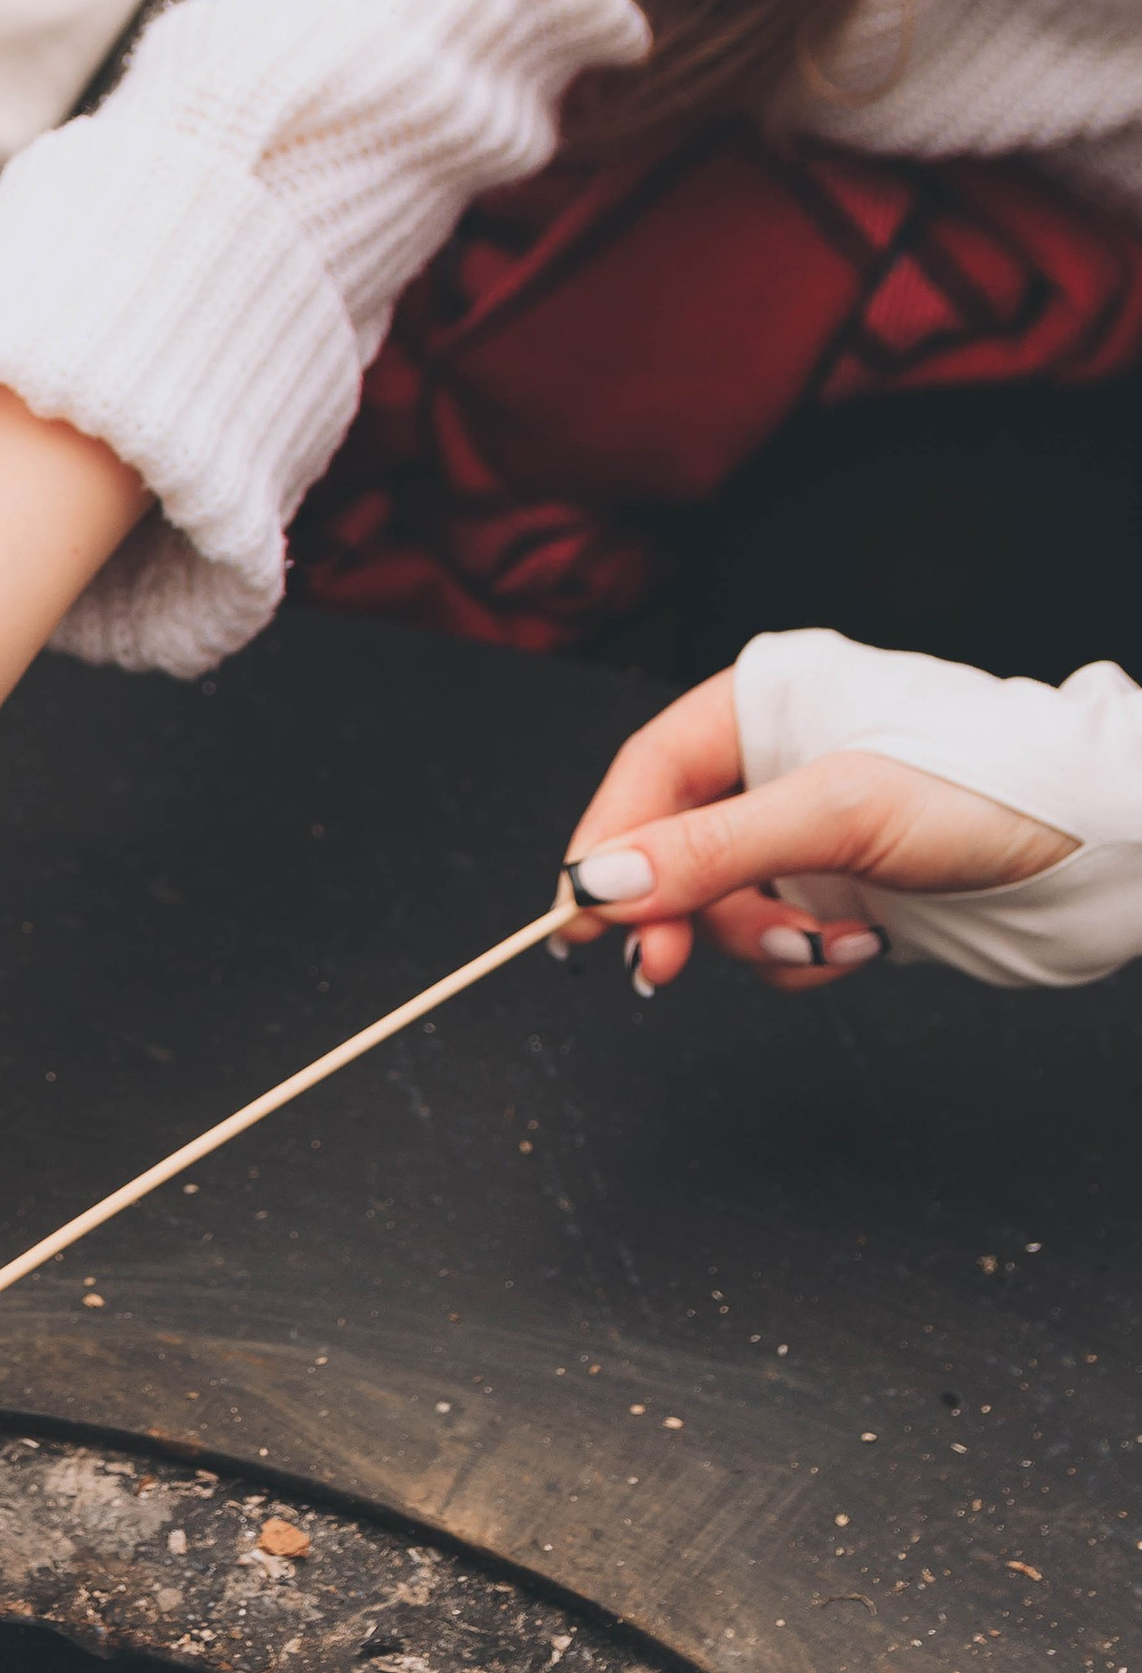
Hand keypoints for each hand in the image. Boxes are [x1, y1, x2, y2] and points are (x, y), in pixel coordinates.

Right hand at [561, 670, 1074, 991]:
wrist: (1105, 853)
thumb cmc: (991, 795)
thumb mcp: (837, 816)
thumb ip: (710, 851)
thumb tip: (599, 884)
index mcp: (764, 703)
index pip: (648, 774)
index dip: (607, 848)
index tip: (583, 920)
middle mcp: (777, 761)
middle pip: (672, 845)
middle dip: (682, 912)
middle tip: (661, 970)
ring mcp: (807, 827)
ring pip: (721, 901)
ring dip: (758, 940)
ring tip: (828, 944)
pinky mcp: (840, 885)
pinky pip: (775, 935)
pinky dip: (805, 956)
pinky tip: (862, 945)